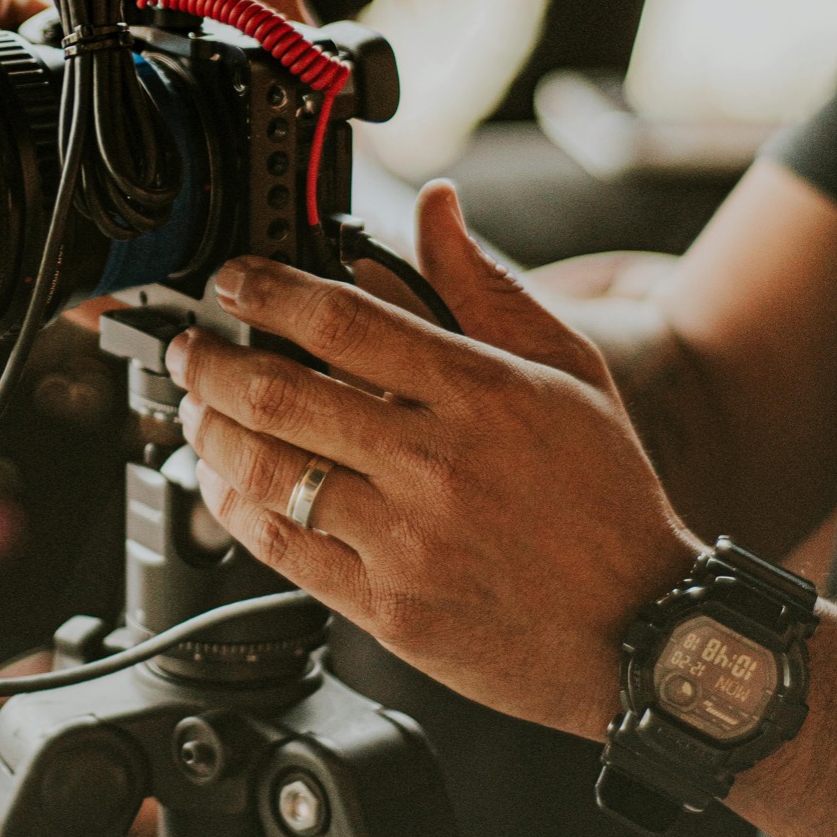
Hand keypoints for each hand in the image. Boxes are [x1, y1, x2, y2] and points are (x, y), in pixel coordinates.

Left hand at [166, 182, 697, 739]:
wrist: (644, 630)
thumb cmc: (604, 493)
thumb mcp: (566, 369)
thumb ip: (484, 284)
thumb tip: (435, 206)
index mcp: (477, 391)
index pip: (341, 320)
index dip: (267, 289)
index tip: (234, 280)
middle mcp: (433, 461)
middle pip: (281, 392)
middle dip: (212, 360)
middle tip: (192, 347)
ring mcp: (405, 539)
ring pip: (267, 471)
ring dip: (210, 430)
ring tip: (197, 408)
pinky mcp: (387, 606)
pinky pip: (283, 547)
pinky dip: (235, 507)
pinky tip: (224, 482)